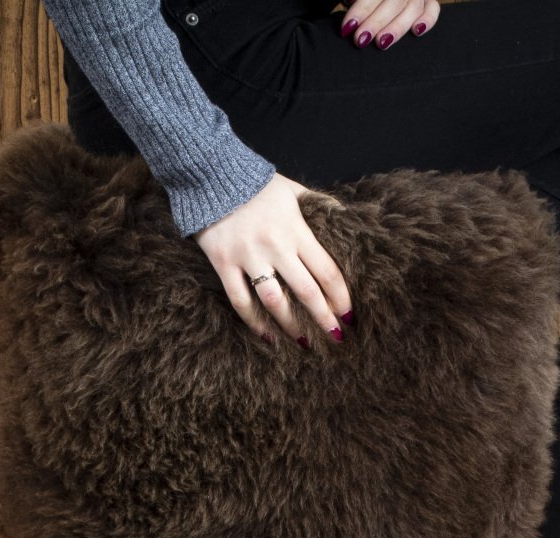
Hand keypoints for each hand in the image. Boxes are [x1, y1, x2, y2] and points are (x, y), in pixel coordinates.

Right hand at [192, 172, 352, 348]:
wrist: (211, 175)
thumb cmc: (255, 183)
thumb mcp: (292, 189)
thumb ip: (319, 203)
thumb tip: (346, 215)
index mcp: (296, 229)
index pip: (326, 271)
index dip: (340, 296)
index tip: (348, 314)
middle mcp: (275, 246)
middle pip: (306, 291)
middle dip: (324, 317)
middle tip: (335, 337)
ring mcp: (248, 257)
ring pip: (275, 301)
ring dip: (292, 325)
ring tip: (304, 341)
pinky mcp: (224, 264)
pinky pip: (241, 300)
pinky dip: (254, 322)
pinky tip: (267, 336)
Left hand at [336, 0, 440, 49]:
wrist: (382, 1)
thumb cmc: (367, 1)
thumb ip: (355, 1)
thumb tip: (350, 16)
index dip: (362, 9)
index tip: (348, 27)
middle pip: (395, 1)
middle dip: (376, 22)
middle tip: (360, 40)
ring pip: (413, 7)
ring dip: (397, 27)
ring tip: (381, 43)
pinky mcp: (429, 1)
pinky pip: (433, 9)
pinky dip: (428, 19)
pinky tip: (417, 31)